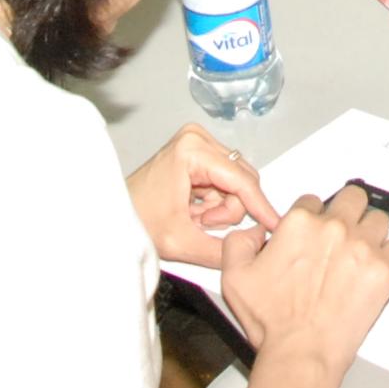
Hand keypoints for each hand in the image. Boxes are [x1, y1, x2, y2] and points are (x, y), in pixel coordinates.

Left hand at [128, 126, 284, 270]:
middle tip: (201, 224)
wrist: (112, 215)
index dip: (260, 207)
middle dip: (227, 210)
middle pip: (241, 180)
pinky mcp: (197, 153)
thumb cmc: (137, 220)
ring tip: (192, 218)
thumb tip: (254, 245)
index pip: (241, 181)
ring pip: (235, 184)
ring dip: (218, 209)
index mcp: (193, 149)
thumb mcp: (181, 242)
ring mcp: (197, 143)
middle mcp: (197, 139)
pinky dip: (213, 203)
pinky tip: (191, 210)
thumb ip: (222, 249)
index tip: (276, 224)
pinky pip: (224, 183)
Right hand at [217, 186, 388, 373]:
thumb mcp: (235, 277)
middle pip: (352, 198)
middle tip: (342, 233)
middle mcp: (334, 228)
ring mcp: (363, 247)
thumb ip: (238, 243)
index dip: (313, 217)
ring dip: (370, 232)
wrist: (301, 353)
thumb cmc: (274, 322)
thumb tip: (254, 232)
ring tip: (361, 251)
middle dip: (347, 212)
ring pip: (379, 219)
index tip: (314, 233)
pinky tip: (376, 266)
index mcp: (299, 224)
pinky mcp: (384, 270)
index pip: (313, 201)